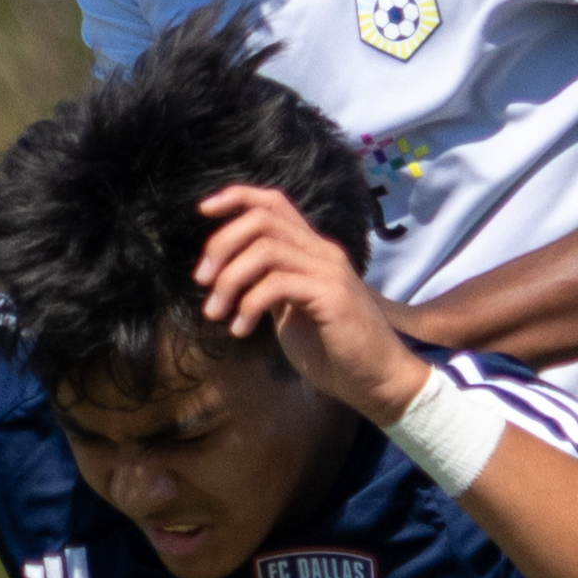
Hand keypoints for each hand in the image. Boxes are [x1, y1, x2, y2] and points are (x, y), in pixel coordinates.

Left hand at [192, 182, 425, 421]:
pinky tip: (240, 329)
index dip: (236, 197)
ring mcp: (329, 270)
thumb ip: (269, 287)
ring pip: (265, 249)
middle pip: (262, 220)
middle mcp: (322, 251)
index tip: (203, 210)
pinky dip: (248, 305)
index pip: (273, 202)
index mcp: (312, 251)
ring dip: (229, 279)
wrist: (376, 381)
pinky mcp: (331, 295)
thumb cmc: (334, 352)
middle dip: (221, 244)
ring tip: (215, 312)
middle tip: (201, 281)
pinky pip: (276, 284)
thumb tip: (231, 276)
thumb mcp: (291, 312)